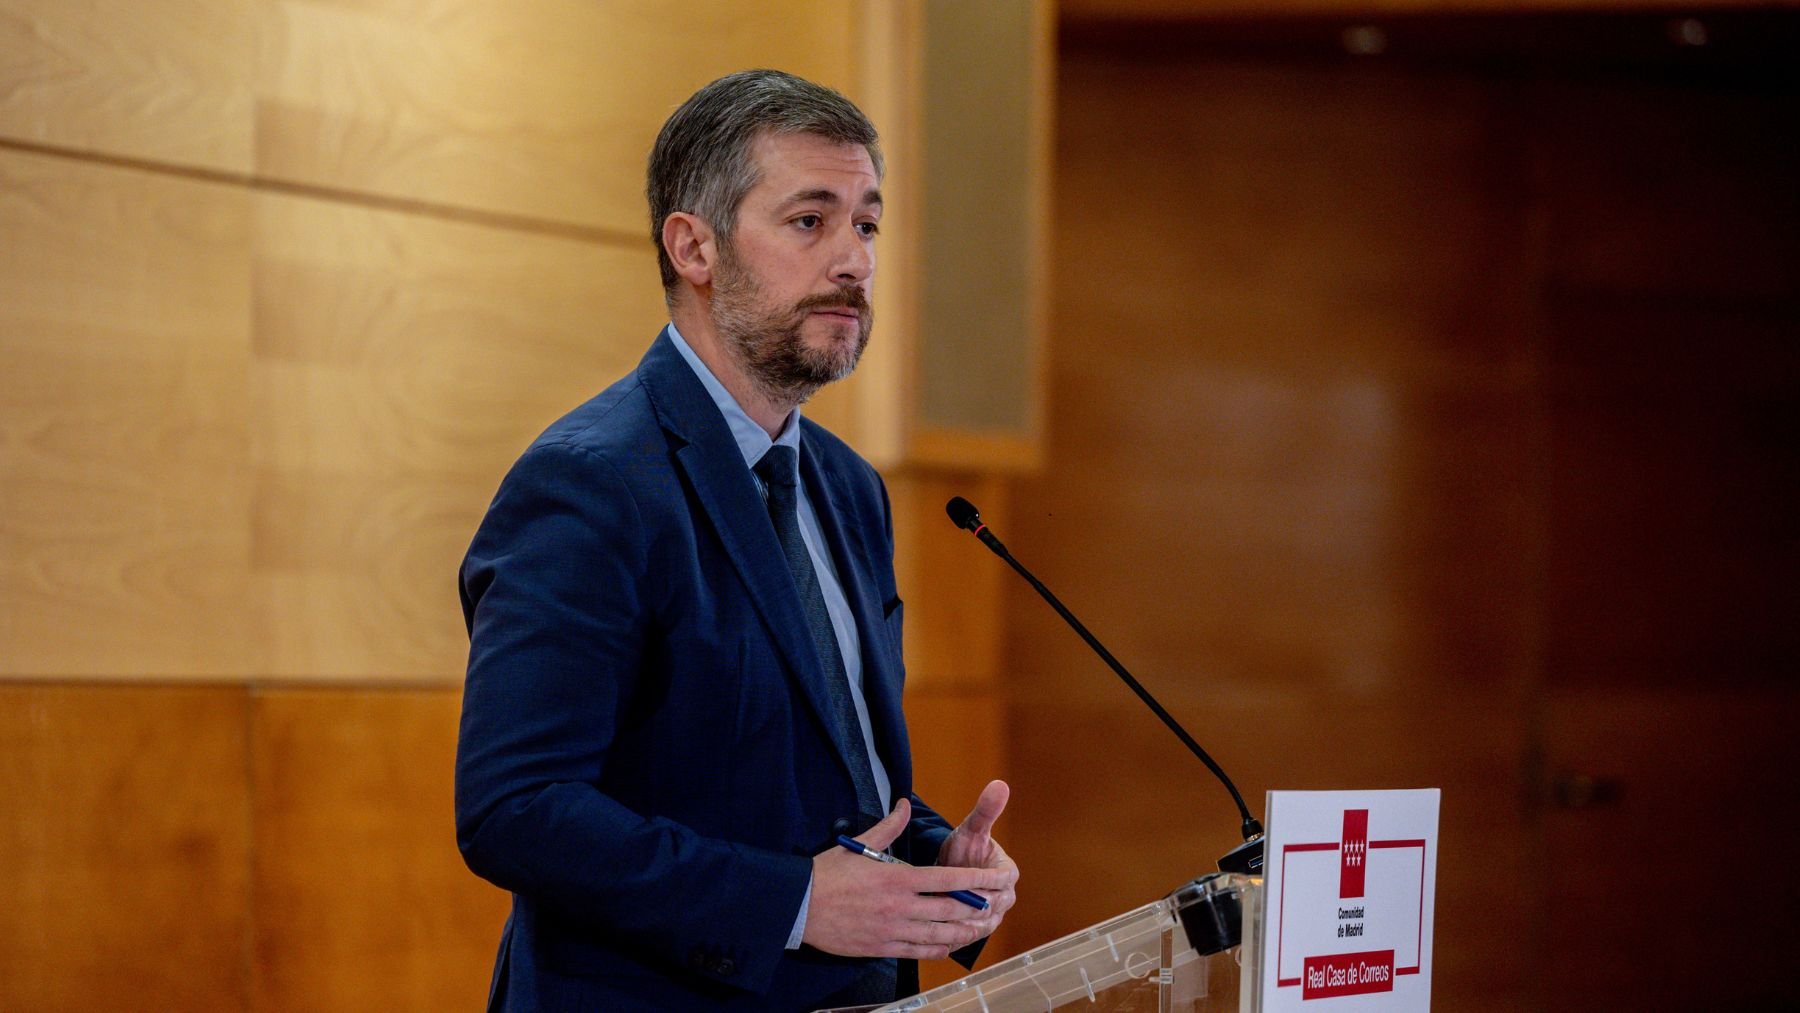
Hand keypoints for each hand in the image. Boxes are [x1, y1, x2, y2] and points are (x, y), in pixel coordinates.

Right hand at [803, 798, 1014, 959]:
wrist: (799, 907)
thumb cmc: (828, 873)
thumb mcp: (859, 844)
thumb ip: (889, 826)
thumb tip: (905, 804)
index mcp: (898, 878)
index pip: (948, 878)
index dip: (976, 879)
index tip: (996, 878)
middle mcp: (900, 906)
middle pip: (950, 908)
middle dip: (976, 907)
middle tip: (994, 904)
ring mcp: (892, 930)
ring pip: (939, 934)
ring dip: (963, 931)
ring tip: (979, 927)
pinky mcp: (882, 948)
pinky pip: (918, 952)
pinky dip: (938, 949)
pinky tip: (948, 945)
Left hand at [935, 780, 1018, 941]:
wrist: (952, 870)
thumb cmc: (964, 848)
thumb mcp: (972, 829)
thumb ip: (985, 810)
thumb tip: (1000, 784)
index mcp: (1007, 874)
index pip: (1000, 881)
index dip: (980, 881)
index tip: (959, 877)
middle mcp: (1004, 899)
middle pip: (989, 906)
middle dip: (967, 903)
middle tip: (942, 899)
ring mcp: (992, 918)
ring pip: (978, 925)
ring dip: (958, 922)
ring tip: (935, 916)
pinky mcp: (977, 931)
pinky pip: (967, 937)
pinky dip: (952, 935)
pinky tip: (933, 931)